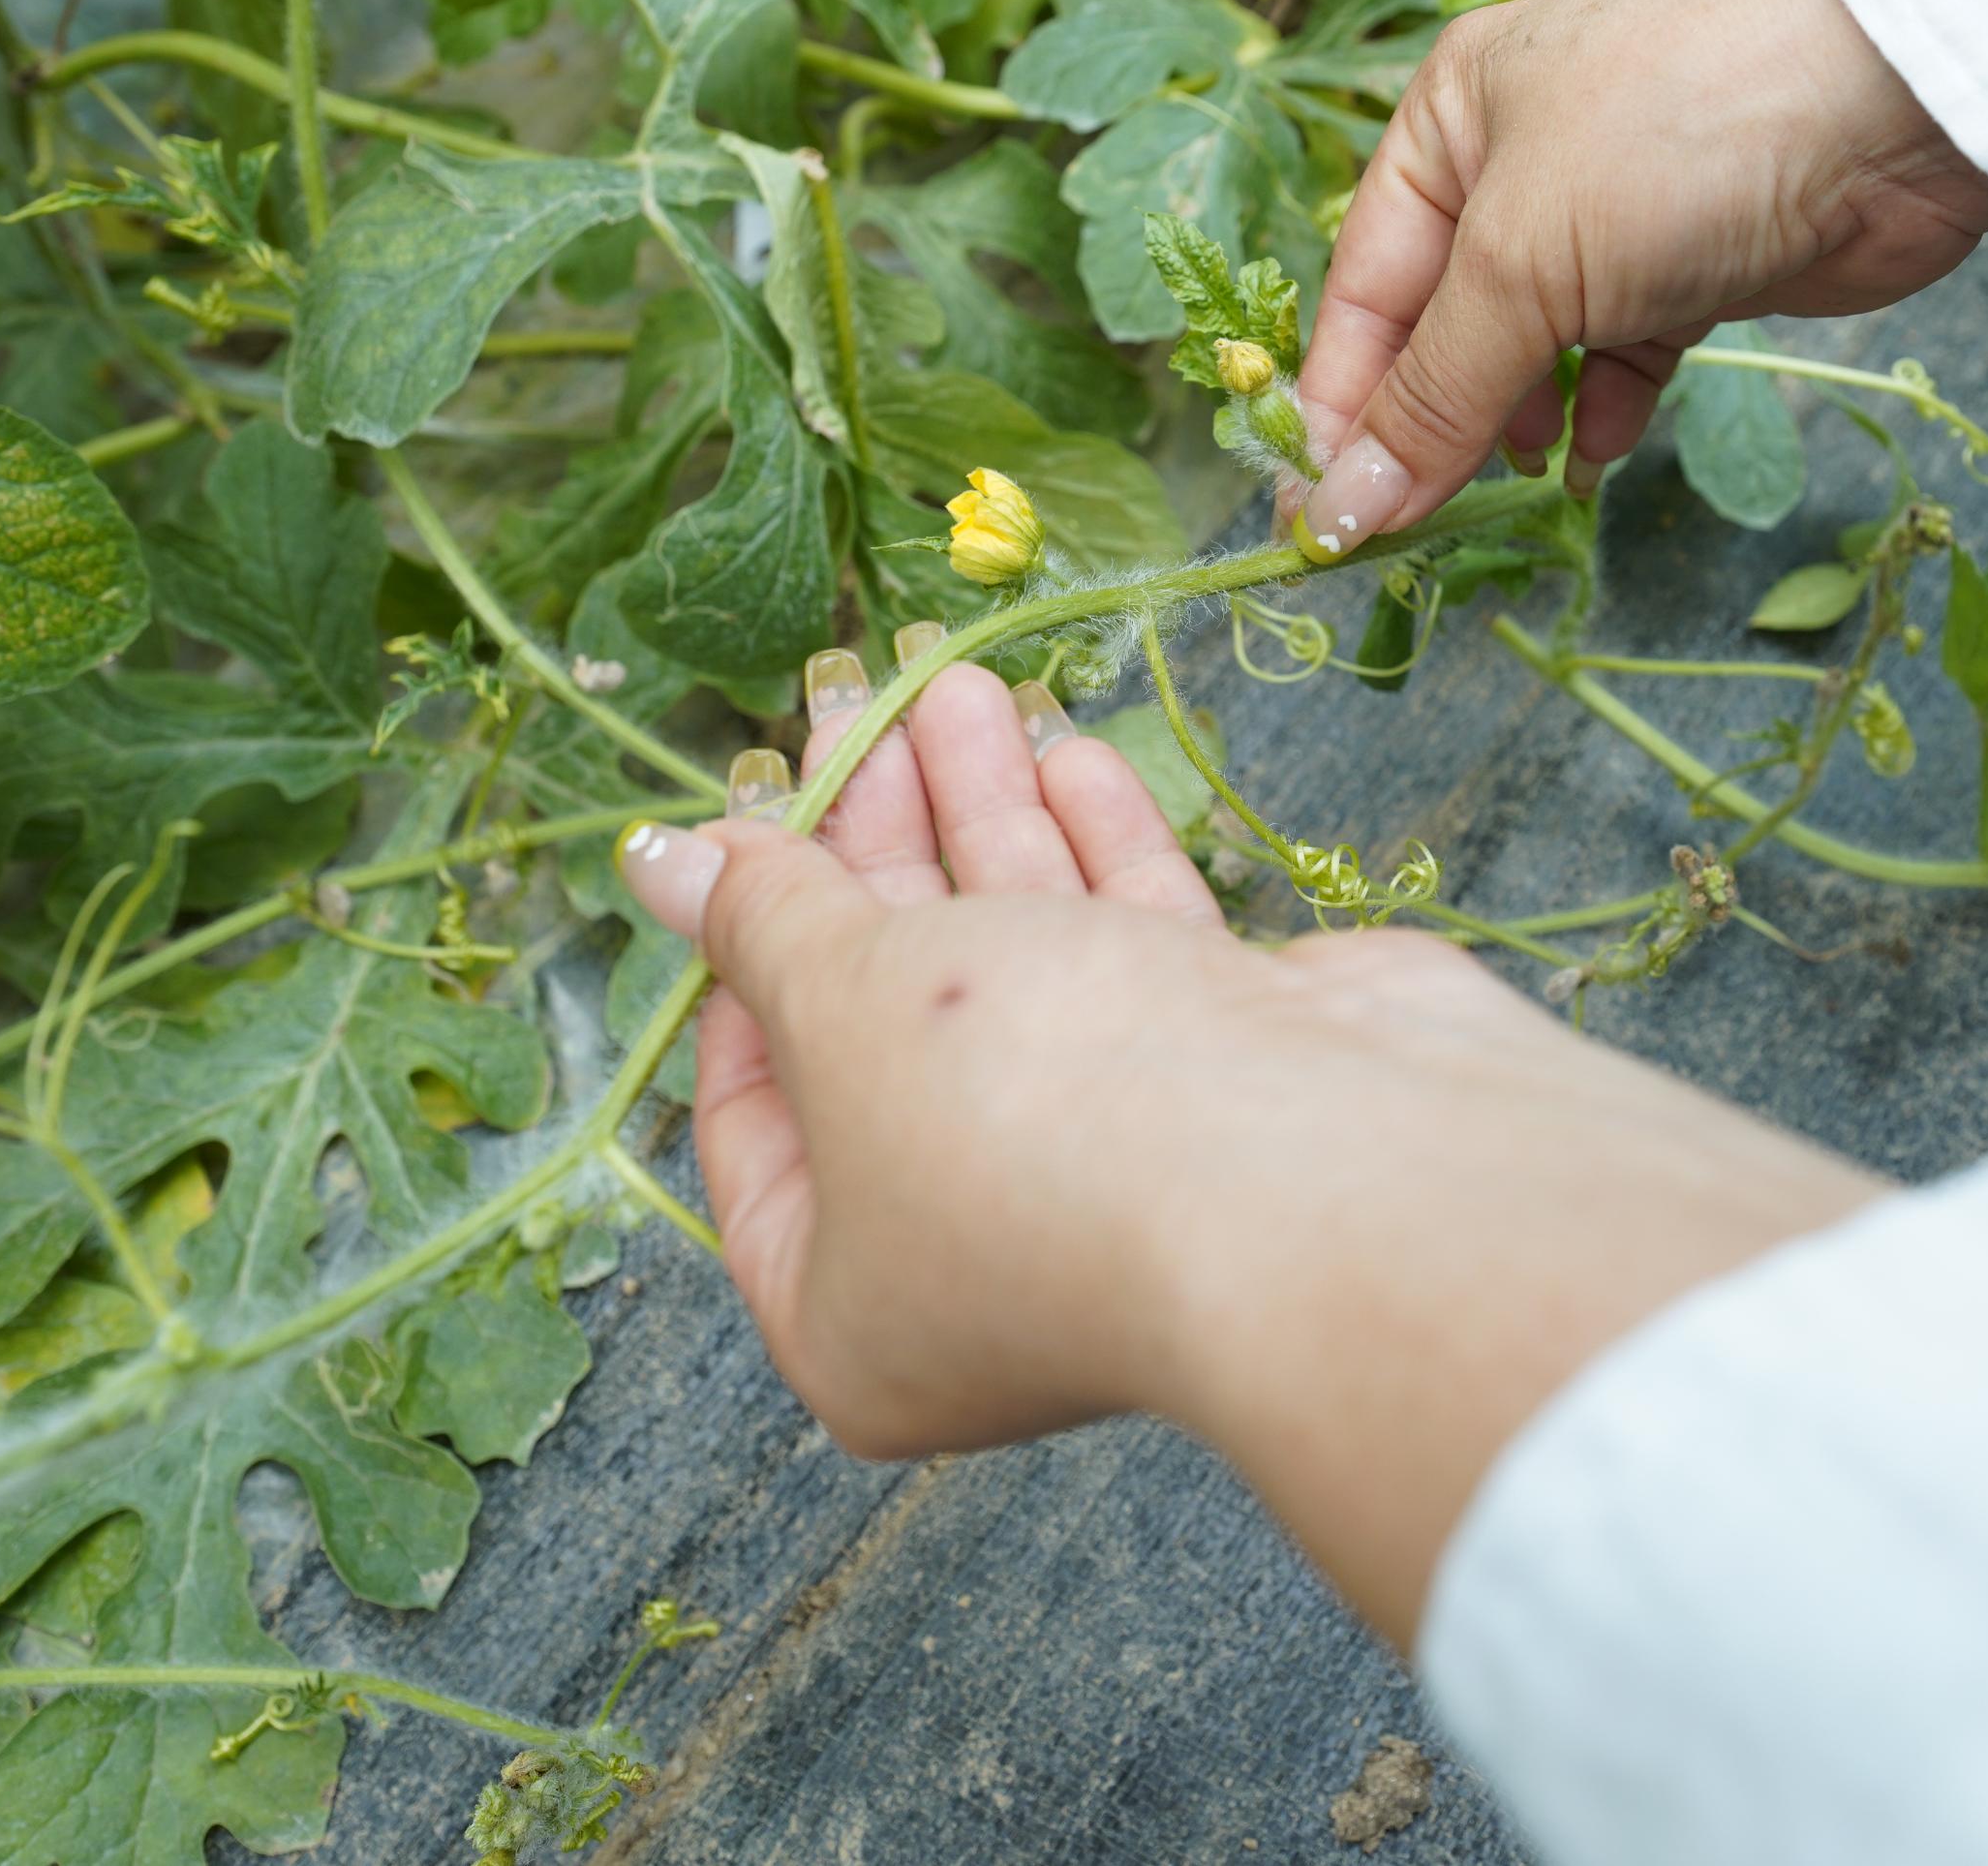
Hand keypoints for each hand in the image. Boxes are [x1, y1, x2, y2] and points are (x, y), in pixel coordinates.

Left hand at [618, 640, 1886, 1644]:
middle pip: (888, 1024)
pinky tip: (1063, 750)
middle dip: (871, 850)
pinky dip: (1095, 850)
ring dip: (983, 814)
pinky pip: (1132, 955)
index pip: (753, 1123)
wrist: (1327, 1179)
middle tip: (849, 707)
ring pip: (1019, 966)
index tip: (738, 837)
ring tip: (953, 679)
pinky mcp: (1225, 1084)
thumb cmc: (1035, 1122)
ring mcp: (1112, 1168)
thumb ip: (763, 918)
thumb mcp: (848, 1007)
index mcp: (850, 1307)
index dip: (737, 968)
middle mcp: (976, 1251)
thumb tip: (660, 864)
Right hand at [1291, 0, 1987, 553]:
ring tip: (1510, 492)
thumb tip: (1339, 511)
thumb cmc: (1679, 134)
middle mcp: (1521, 159)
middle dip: (1429, 426)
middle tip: (1408, 535)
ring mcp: (1614, 211)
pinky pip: (1622, 353)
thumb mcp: (1522, 266)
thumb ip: (1435, 397)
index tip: (1318, 516)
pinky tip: (1593, 465)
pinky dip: (1603, 411)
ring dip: (1515, 426)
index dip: (1339, 407)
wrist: (1897, 100)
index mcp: (1450, 119)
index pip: (1363, 287)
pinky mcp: (1697, 261)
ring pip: (1534, 346)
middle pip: (1443, 323)